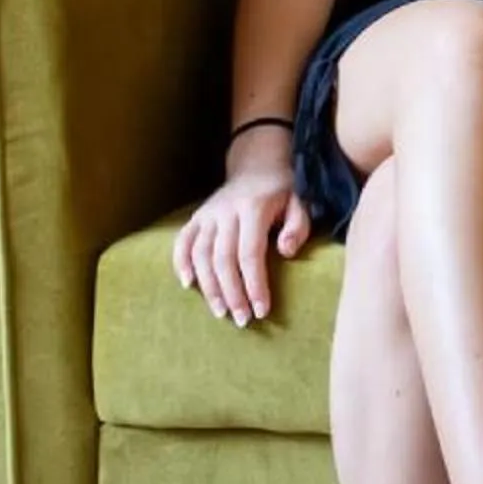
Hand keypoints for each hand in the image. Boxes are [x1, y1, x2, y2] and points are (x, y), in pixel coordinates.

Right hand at [173, 145, 309, 325]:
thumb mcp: (301, 202)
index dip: (255, 284)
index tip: (262, 310)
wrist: (259, 164)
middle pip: (223, 259)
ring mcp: (207, 214)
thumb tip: (286, 252)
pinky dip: (181, 263)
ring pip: (201, 254)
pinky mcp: (196, 217)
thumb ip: (298, 226)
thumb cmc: (284, 190)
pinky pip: (182, 242)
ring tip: (221, 312)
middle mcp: (225, 211)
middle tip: (242, 319)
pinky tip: (187, 285)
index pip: (250, 254)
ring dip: (209, 286)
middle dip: (232, 293)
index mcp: (253, 209)